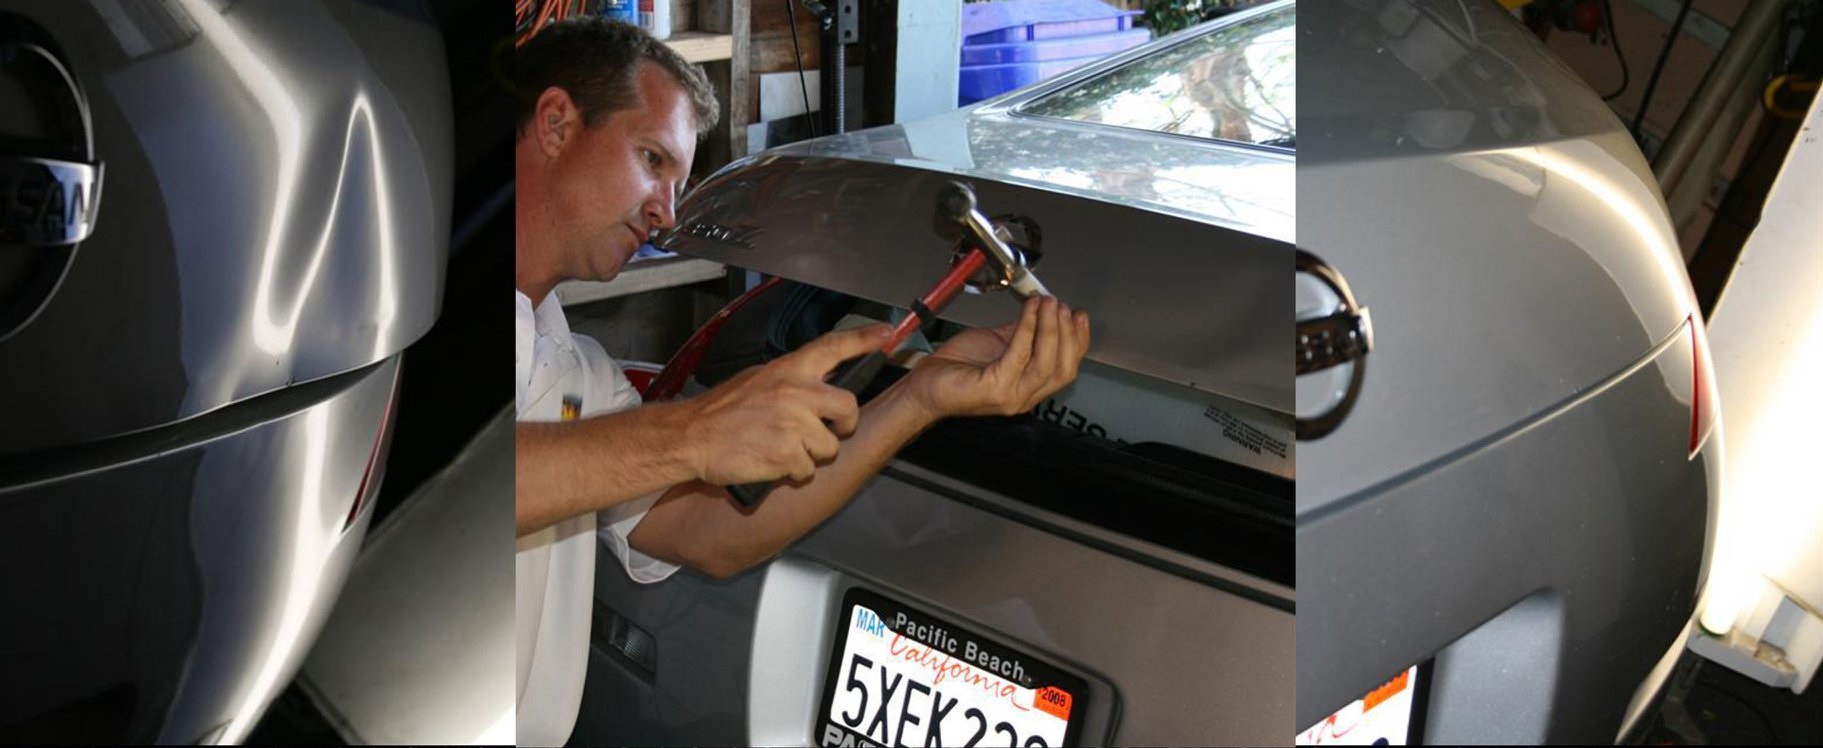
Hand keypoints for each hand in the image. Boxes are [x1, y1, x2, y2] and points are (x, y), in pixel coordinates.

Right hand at [680, 324, 888, 484]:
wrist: (692, 436)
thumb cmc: (722, 411)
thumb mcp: (759, 379)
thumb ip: (792, 380)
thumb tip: (819, 382)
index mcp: (789, 369)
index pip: (834, 346)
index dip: (864, 339)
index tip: (887, 334)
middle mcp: (796, 392)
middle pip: (848, 408)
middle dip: (842, 425)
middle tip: (828, 431)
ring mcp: (793, 424)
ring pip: (828, 447)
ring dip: (810, 454)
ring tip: (781, 447)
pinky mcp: (786, 454)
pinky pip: (807, 470)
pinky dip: (792, 471)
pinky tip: (770, 460)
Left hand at [902, 296, 1089, 420]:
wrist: (924, 387)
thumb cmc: (955, 370)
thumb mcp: (997, 344)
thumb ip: (1022, 333)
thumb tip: (1041, 310)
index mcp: (1030, 387)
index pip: (1067, 367)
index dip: (1078, 340)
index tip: (1078, 315)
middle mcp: (1025, 396)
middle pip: (1064, 368)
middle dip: (1068, 333)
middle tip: (1060, 306)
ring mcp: (1011, 396)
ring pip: (1046, 363)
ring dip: (1050, 328)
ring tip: (1047, 304)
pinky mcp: (995, 388)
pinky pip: (1019, 355)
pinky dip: (1027, 328)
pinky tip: (1028, 311)